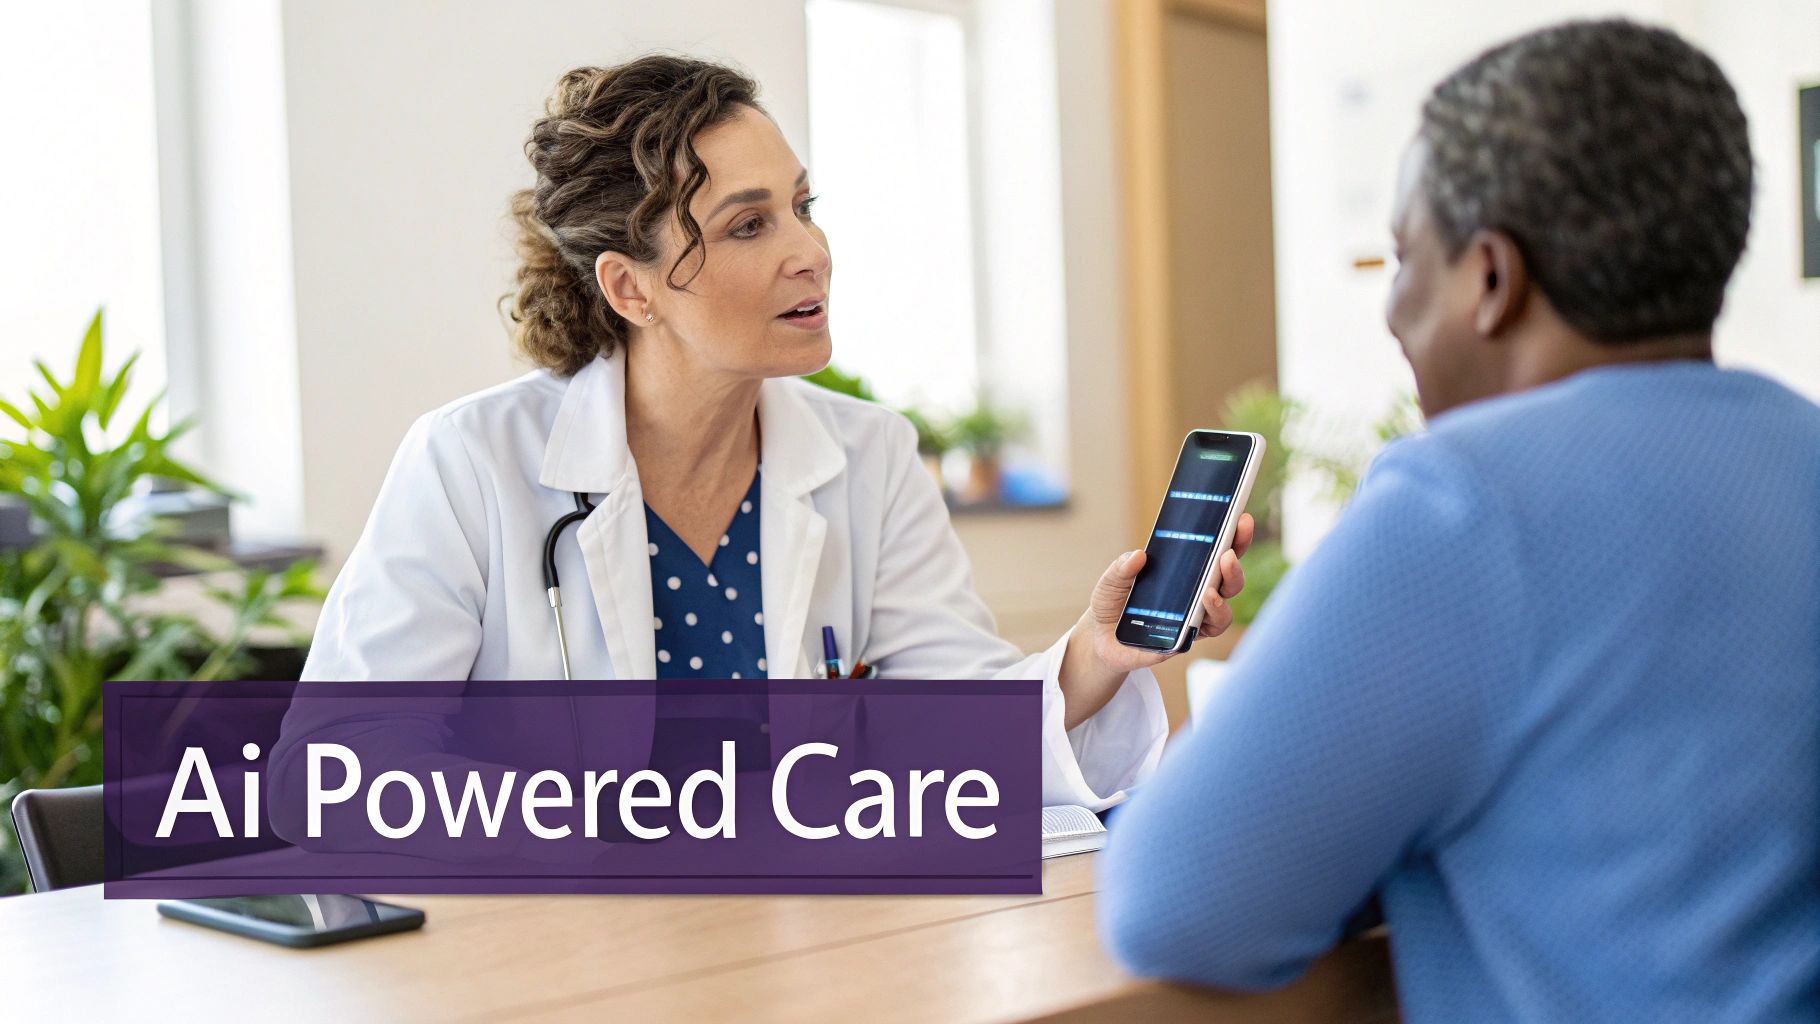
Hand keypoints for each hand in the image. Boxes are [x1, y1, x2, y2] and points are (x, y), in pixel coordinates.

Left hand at [1078, 512, 1255, 674]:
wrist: (1098, 639)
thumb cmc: (1112, 604)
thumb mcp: (1111, 580)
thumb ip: (1122, 567)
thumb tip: (1139, 555)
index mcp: (1185, 573)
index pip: (1217, 552)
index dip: (1234, 536)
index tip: (1242, 517)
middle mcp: (1196, 596)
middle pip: (1229, 581)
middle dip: (1234, 565)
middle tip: (1227, 554)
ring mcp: (1193, 620)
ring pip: (1224, 610)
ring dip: (1222, 597)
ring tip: (1210, 590)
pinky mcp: (1185, 641)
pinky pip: (1205, 632)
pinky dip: (1208, 618)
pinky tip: (1203, 606)